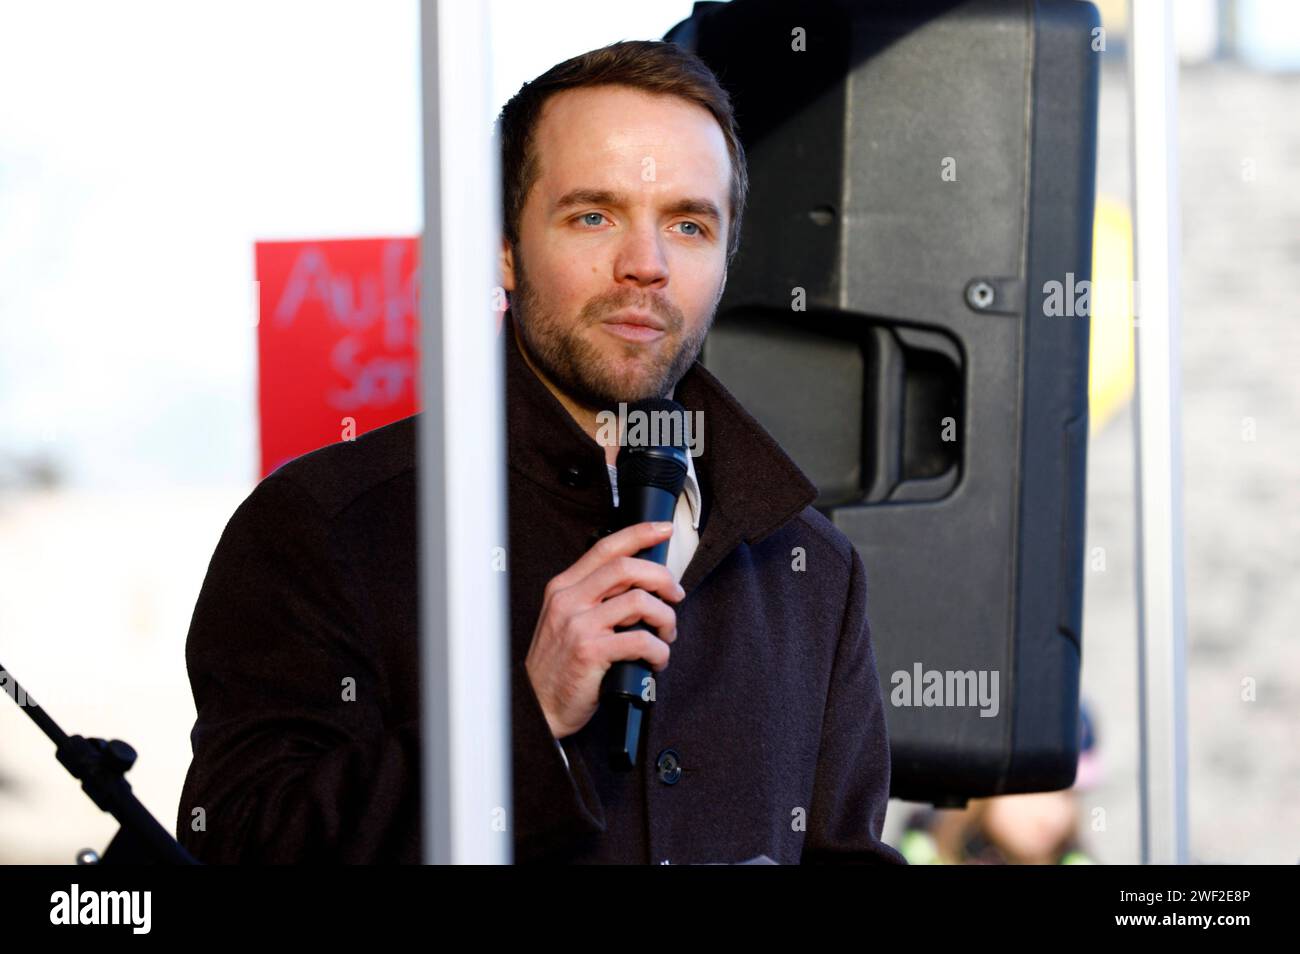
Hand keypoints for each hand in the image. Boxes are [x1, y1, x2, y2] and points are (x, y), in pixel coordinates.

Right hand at [525, 521, 684, 740]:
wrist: (538, 707)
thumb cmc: (558, 666)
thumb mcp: (565, 620)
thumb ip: (593, 598)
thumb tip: (639, 584)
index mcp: (564, 588)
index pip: (606, 548)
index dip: (640, 534)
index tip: (663, 530)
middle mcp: (569, 601)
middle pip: (626, 568)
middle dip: (662, 578)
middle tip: (675, 594)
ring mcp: (578, 626)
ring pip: (639, 602)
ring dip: (665, 618)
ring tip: (666, 635)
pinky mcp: (591, 652)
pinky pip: (640, 640)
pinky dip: (659, 651)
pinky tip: (657, 660)